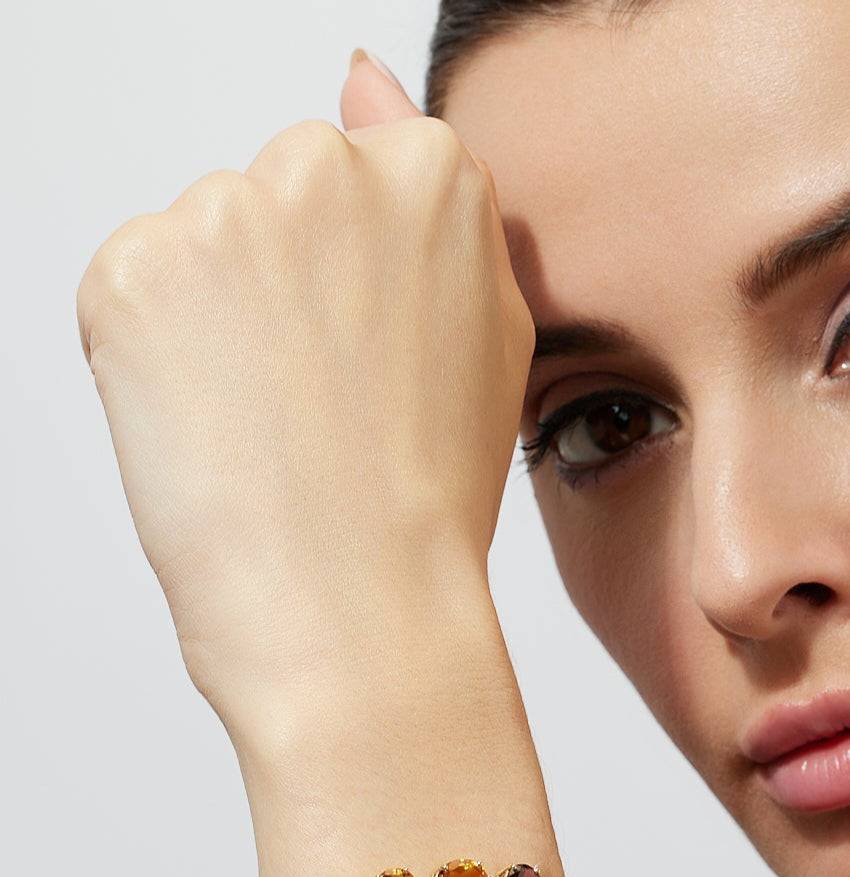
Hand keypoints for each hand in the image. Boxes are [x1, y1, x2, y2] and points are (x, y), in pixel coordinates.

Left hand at [76, 58, 534, 736]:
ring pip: (207, 241)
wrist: (361, 600)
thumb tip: (363, 80)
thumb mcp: (489, 335)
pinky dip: (158, 350)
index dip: (361, 280)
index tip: (372, 354)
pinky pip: (137, 285)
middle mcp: (326, 167)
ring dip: (223, 316)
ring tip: (272, 419)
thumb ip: (437, 201)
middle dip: (289, 279)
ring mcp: (225, 212)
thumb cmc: (429, 495)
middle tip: (322, 394)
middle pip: (281, 197)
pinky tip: (215, 420)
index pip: (368, 173)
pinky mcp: (135, 269)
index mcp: (432, 176)